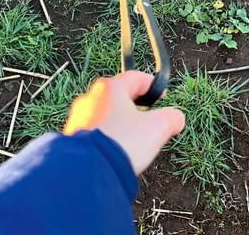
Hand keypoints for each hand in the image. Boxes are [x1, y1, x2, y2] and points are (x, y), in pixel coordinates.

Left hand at [63, 71, 184, 174]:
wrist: (90, 170)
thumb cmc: (123, 142)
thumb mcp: (157, 128)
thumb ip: (171, 118)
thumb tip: (176, 118)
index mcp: (111, 88)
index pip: (136, 77)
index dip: (153, 86)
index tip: (162, 97)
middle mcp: (90, 97)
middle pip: (119, 96)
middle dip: (136, 107)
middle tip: (149, 121)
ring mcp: (78, 117)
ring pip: (106, 114)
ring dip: (121, 123)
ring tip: (133, 140)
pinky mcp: (71, 137)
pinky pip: (95, 131)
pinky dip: (108, 136)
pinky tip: (116, 151)